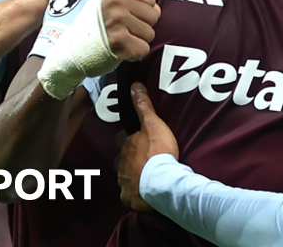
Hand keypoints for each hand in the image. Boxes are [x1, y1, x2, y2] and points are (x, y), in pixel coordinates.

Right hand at [101, 0, 160, 61]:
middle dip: (142, 26)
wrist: (73, 50)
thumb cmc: (98, 25)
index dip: (140, 13)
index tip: (121, 17)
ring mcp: (115, 20)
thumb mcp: (110, 1)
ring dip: (138, 40)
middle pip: (154, 16)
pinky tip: (120, 50)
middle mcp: (114, 1)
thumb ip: (134, 0)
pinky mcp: (117, 41)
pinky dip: (135, 54)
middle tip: (122, 30)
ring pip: (150, 34)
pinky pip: (144, 49)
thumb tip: (157, 9)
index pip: (151, 1)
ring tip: (120, 39)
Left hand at [117, 83, 178, 210]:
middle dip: (130, 160)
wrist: (161, 181)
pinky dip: (134, 194)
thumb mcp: (153, 123)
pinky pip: (129, 195)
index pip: (125, 141)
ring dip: (132, 176)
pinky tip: (142, 193)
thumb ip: (143, 106)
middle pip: (123, 159)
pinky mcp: (128, 197)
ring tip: (145, 176)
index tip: (141, 142)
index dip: (132, 141)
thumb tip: (134, 85)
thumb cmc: (158, 151)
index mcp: (126, 146)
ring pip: (125, 177)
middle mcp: (120, 164)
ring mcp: (123, 181)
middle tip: (145, 160)